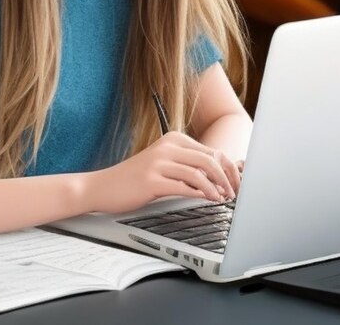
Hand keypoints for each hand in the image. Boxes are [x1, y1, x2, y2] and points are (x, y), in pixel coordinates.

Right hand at [90, 132, 240, 213]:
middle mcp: (168, 147)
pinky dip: (200, 194)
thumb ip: (187, 165)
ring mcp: (159, 162)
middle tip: (234, 193)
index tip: (237, 182)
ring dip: (216, 188)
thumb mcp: (163, 164)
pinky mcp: (152, 180)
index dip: (228, 168)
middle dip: (227, 178)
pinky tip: (206, 200)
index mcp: (174, 139)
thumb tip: (218, 175)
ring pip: (200, 172)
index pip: (211, 151)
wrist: (102, 186)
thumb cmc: (134, 178)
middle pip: (210, 159)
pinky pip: (183, 186)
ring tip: (222, 199)